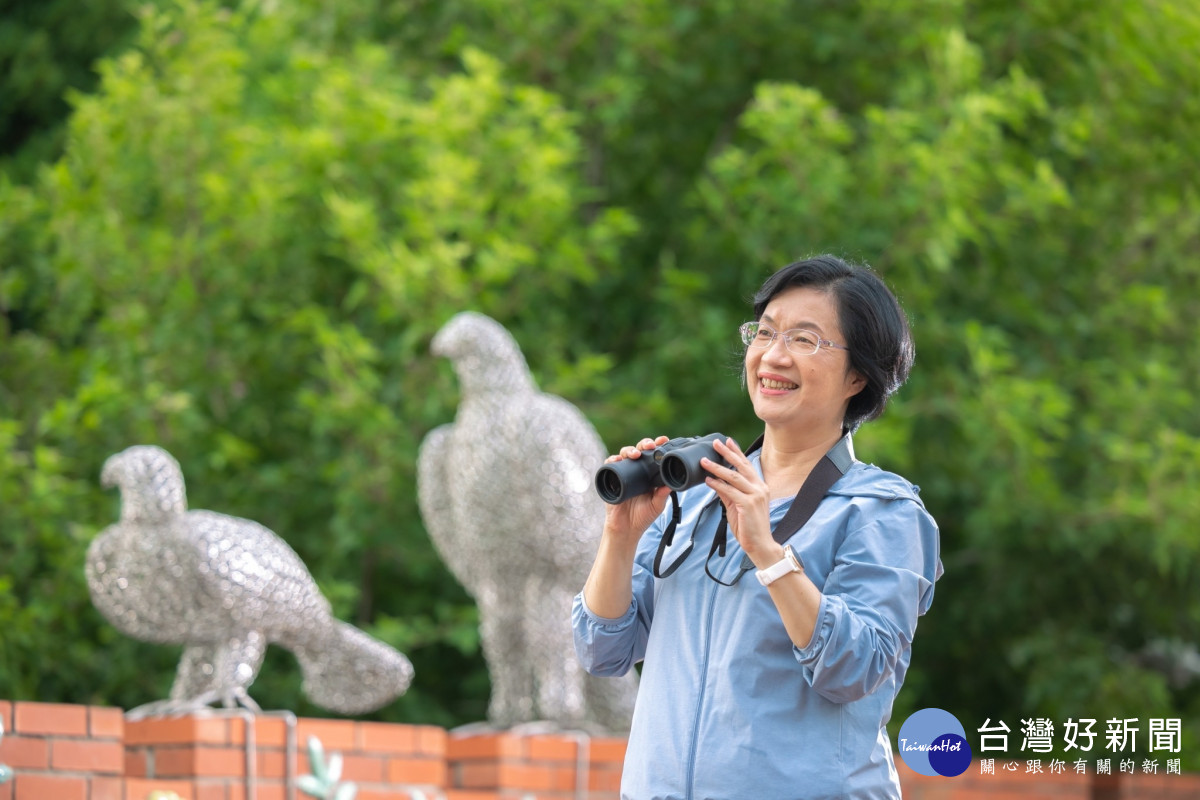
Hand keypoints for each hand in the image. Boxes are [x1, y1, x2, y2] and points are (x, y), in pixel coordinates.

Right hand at [602, 436, 671, 546]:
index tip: (664, 440)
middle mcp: (636, 470)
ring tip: (635, 455)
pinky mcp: (611, 479)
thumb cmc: (643, 516)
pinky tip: (617, 460)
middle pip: (639, 451)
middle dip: (644, 444)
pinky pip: (609, 465)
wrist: (626, 529)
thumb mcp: (657, 505)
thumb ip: (662, 495)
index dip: (658, 446)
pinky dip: (612, 460)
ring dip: (629, 450)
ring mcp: (623, 473)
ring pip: (624, 454)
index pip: (653, 456)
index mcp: (649, 474)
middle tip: (650, 446)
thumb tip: (671, 484)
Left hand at [702, 438, 781, 567]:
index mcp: (760, 487)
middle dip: (727, 453)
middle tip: (715, 443)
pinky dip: (718, 485)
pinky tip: (708, 480)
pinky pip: (729, 491)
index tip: (727, 441)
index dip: (737, 452)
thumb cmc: (749, 527)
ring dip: (717, 468)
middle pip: (741, 466)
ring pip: (733, 477)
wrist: (760, 545)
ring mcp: (755, 496)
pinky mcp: (748, 505)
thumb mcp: (737, 506)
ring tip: (704, 461)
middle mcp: (760, 488)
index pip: (747, 465)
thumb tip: (715, 482)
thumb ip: (728, 493)